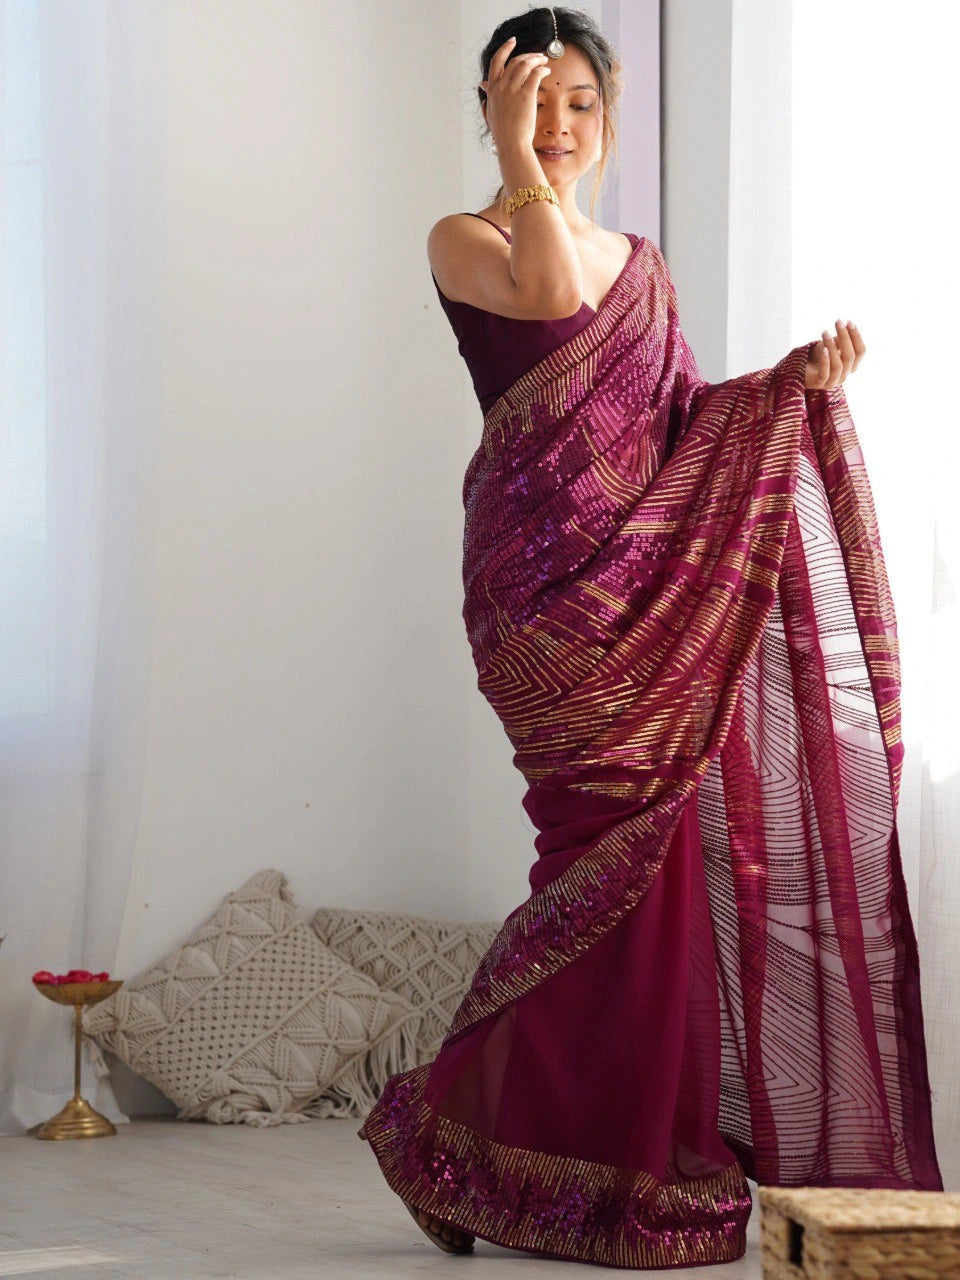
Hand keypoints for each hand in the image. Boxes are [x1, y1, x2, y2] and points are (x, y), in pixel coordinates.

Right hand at [480, 37, 551, 155]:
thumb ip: (488, 96)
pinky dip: (542, 69)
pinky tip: (547, 70)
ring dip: (536, 59)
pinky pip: (536, 74)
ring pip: (525, 64)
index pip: (496, 61)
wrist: (511, 144)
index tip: (513, 41)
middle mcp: (501, 87)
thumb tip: (483, 85)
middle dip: (528, 55)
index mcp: (492, 90)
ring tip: (544, 61)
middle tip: (537, 55)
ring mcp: (513, 90)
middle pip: (515, 61)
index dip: (505, 48)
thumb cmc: (503, 133)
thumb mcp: (491, 112)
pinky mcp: (526, 94)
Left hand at [804, 319, 863, 390]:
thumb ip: (840, 340)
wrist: (802, 370)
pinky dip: (825, 361)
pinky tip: (823, 349)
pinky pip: (825, 374)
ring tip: (825, 333)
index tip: (849, 322)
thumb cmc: (819, 356)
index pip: (861, 351)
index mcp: (852, 365)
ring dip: (832, 347)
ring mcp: (833, 381)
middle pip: (850, 356)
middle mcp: (845, 375)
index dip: (856, 336)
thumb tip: (846, 327)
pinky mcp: (819, 384)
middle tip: (838, 322)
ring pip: (838, 365)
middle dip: (845, 337)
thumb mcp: (832, 346)